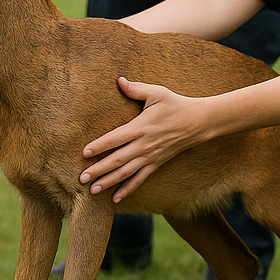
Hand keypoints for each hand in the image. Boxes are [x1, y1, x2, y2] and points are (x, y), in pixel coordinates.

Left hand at [79, 77, 212, 202]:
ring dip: (108, 182)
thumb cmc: (175, 105)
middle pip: (117, 160)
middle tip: (81, 178)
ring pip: (126, 173)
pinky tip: (115, 198)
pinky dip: (127, 189)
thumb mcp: (157, 93)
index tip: (84, 153)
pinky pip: (140, 179)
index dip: (99, 146)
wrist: (198, 122)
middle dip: (98, 170)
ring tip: (92, 190)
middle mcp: (143, 145)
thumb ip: (136, 88)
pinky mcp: (156, 164)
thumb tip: (119, 80)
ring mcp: (150, 157)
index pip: (115, 138)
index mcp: (140, 127)